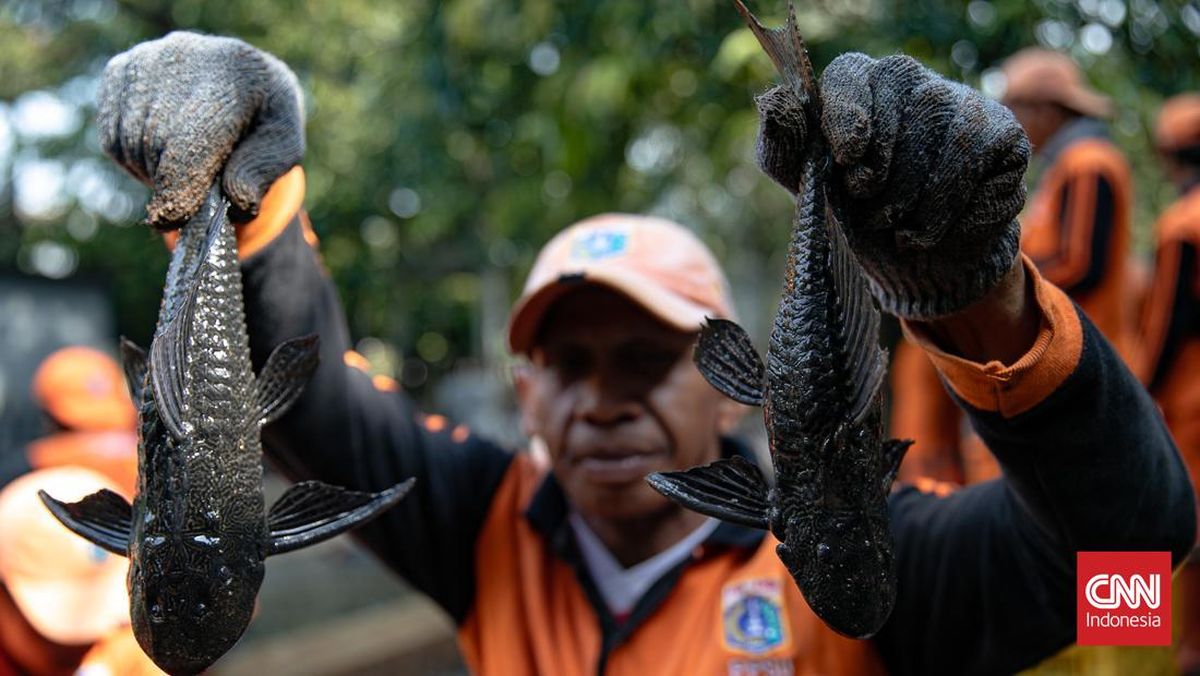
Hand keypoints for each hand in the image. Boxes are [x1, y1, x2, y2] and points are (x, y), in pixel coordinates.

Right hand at [97, 31, 304, 228]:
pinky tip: (165, 154)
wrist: (244, 80)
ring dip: (154, 175)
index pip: (193, 136)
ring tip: (188, 169)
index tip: (172, 218)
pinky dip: (135, 161)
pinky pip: (113, 139)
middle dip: (173, 184)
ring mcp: (146, 59)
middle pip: (156, 143)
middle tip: (198, 195)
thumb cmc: (265, 120)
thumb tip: (234, 204)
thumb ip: (261, 174)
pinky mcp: (120, 71)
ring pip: (129, 143)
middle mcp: (184, 54)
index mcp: (237, 71)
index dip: (180, 184)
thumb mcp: (282, 147)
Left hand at [755, 53, 1030, 319]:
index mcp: (865, 86)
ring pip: (954, 149)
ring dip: (922, 207)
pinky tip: (944, 231)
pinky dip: (959, 219)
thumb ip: (785, 149)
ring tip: (903, 231)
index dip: (849, 115)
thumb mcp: (813, 190)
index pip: (853, 75)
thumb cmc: (858, 215)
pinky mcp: (1007, 140)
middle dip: (887, 181)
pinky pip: (987, 176)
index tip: (849, 158)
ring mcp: (969, 108)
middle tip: (873, 213)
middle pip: (911, 114)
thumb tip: (773, 100)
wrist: (917, 261)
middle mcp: (920, 85)